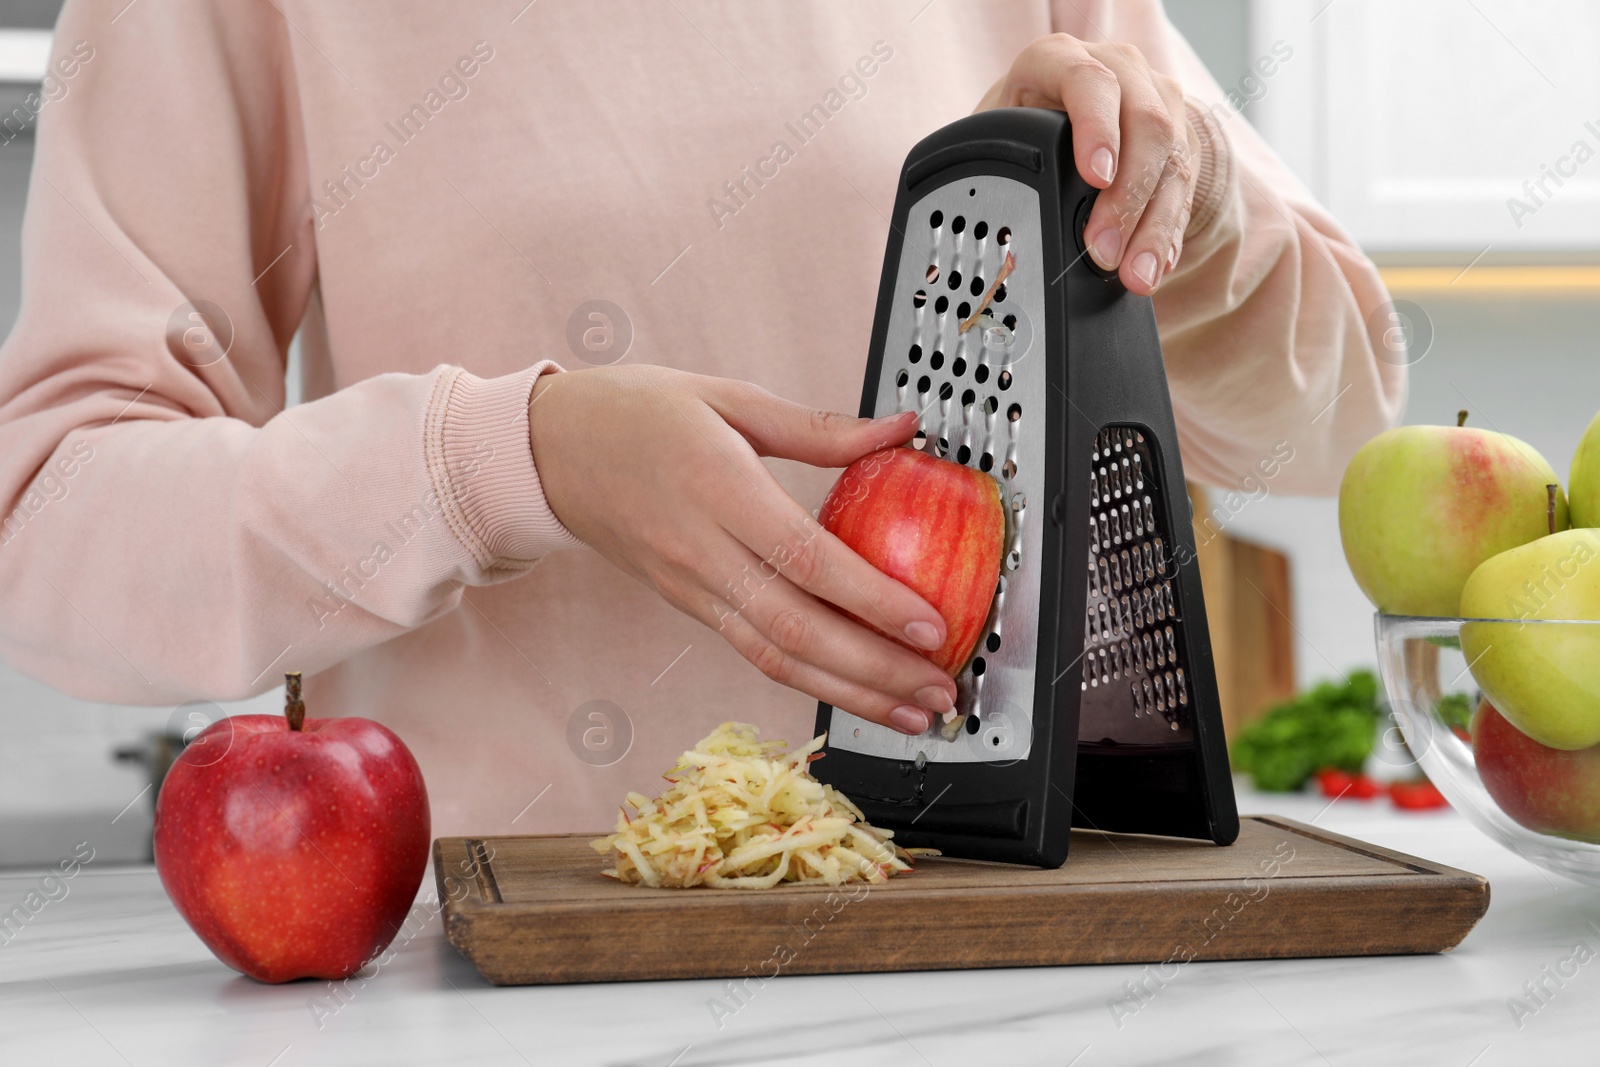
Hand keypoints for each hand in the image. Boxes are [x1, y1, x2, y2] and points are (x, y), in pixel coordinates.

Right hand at [527, 365, 958, 734]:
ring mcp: (690, 588)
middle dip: (876, 671)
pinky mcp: (687, 607)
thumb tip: (900, 430)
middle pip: (796, 629)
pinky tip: (856, 691)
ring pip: (774, 656)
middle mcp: (701, 550)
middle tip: (941, 690)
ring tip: (913, 712)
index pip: (804, 558)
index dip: (871, 600)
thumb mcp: (726, 396)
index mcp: (716, 486)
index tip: (928, 625)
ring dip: (851, 693)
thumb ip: (818, 425)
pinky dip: (812, 679)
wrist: (546, 452)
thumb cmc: (633, 413)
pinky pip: (754, 652)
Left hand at [977, 34, 1198, 294]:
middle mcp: (1120, 71)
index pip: (1090, 82)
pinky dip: (1168, 233)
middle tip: (1103, 251)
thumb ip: (995, 159)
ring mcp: (1157, 101)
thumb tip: (984, 220)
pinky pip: (1184, 190)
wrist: (1060, 107)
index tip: (1095, 177)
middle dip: (1127, 198)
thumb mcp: (997, 129)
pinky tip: (1156, 265)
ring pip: (1173, 161)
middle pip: (1146, 125)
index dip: (1097, 128)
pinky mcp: (1180, 138)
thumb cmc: (1019, 120)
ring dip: (1153, 227)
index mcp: (1061, 59)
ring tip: (1135, 276)